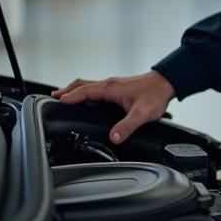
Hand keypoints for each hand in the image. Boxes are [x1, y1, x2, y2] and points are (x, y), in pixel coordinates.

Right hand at [52, 70, 174, 144]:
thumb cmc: (155, 95)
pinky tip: (86, 101)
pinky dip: (85, 93)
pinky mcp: (117, 88)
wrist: (167, 83)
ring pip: (88, 86)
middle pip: (81, 85)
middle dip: (67, 91)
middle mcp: (109, 84)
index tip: (56, 102)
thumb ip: (127, 126)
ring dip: (75, 91)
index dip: (70, 97)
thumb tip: (113, 138)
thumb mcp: (142, 114)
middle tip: (53, 98)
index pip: (84, 91)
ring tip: (64, 98)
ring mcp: (113, 85)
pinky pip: (95, 89)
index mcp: (111, 88)